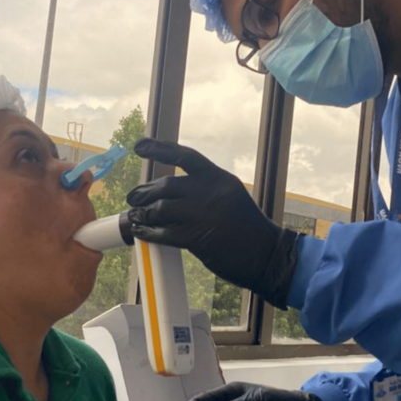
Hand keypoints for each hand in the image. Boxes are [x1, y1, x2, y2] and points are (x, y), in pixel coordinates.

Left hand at [126, 138, 299, 307]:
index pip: (185, 156)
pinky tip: (140, 233)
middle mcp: (210, 191)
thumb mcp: (230, 197)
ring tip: (136, 216)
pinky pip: (163, 233)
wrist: (266, 254)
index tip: (139, 146)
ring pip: (161, 209)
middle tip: (133, 197)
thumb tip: (170, 192)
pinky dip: (148, 233)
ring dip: (144, 213)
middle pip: (167, 185)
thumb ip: (204, 191)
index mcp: (219, 178)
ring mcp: (203, 214)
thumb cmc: (247, 228)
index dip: (159, 149)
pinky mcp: (197, 238)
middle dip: (146, 191)